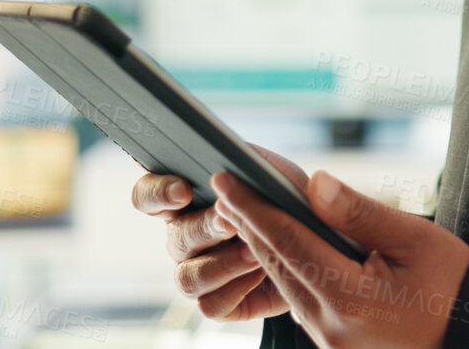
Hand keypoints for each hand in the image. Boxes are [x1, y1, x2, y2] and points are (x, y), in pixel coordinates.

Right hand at [130, 143, 309, 320]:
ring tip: (255, 251)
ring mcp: (197, 272)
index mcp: (187, 201)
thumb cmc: (288, 203)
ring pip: (187, 278)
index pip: (148, 195)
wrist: (320, 247)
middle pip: (175, 238)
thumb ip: (256, 164)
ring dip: (223, 264)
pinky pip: (211, 304)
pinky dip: (237, 289)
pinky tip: (261, 273)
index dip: (158, 193)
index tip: (183, 191)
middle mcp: (184, 238)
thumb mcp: (278, 174)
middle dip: (205, 228)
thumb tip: (237, 163)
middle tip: (232, 221)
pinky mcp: (218, 303)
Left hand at [212, 169, 468, 348]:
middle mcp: (330, 326)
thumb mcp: (415, 238)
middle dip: (249, 223)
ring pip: (285, 283)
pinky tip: (280, 245)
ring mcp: (330, 341)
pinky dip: (287, 268)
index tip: (226, 179)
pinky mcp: (336, 344)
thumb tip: (314, 184)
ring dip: (263, 246)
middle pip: (277, 264)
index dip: (253, 207)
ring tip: (243, 210)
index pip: (287, 241)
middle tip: (226, 186)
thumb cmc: (455, 285)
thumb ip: (360, 213)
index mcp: (350, 297)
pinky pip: (300, 300)